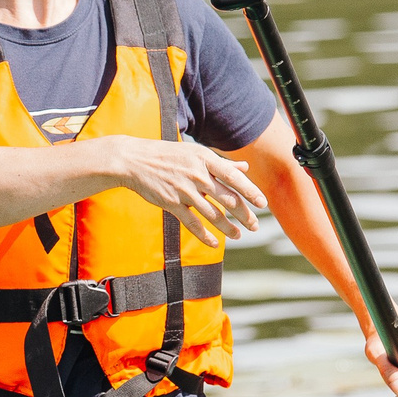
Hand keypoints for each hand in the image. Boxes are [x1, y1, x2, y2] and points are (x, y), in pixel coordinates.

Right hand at [105, 139, 265, 245]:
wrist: (135, 160)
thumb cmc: (169, 155)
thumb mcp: (196, 154)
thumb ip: (221, 164)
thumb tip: (244, 169)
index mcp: (205, 160)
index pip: (234, 177)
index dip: (250, 191)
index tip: (262, 204)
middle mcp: (197, 175)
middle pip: (227, 199)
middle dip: (244, 215)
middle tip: (254, 226)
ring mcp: (184, 190)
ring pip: (212, 214)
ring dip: (228, 228)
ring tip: (239, 235)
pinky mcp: (171, 203)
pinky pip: (192, 223)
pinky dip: (205, 235)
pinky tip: (215, 242)